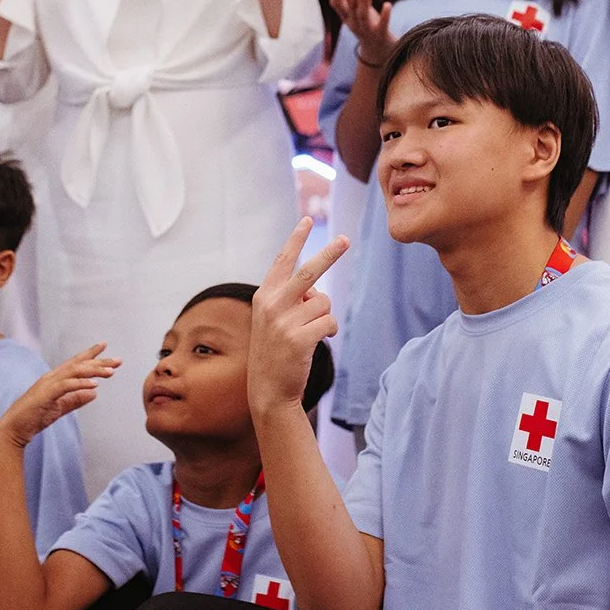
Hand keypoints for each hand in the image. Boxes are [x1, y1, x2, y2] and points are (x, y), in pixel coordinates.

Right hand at [0, 344, 120, 450]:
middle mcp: (51, 377)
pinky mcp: (45, 394)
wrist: (13, 429)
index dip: (90, 354)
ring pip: (74, 371)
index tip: (105, 347)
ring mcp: (48, 384)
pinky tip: (94, 384)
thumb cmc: (33, 418)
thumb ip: (75, 400)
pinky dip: (80, 383)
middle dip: (99, 361)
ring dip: (93, 370)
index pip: (75, 363)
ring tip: (110, 372)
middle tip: (118, 360)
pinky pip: (66, 385)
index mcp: (55, 379)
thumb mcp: (59, 408)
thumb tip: (94, 392)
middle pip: (78, 364)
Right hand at [249, 217, 348, 417]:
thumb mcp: (273, 320)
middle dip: (330, 253)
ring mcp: (284, 321)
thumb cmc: (274, 351)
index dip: (296, 239)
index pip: (282, 261)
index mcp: (264, 295)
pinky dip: (329, 331)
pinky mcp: (299, 339)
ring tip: (310, 332)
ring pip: (324, 302)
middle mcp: (272, 304)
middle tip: (346, 239)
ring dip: (324, 316)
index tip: (307, 219)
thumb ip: (290, 300)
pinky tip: (316, 342)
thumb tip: (316, 291)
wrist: (268, 390)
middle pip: (309, 271)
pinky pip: (329, 322)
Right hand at [329, 0, 396, 66]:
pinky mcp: (380, 35)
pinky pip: (381, 26)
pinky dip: (384, 16)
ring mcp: (366, 31)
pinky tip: (388, 4)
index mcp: (346, 17)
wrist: (378, 52)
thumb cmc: (367, 25)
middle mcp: (353, 24)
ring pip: (362, 15)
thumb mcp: (357, 11)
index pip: (336, 4)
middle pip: (351, 6)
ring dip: (364, 0)